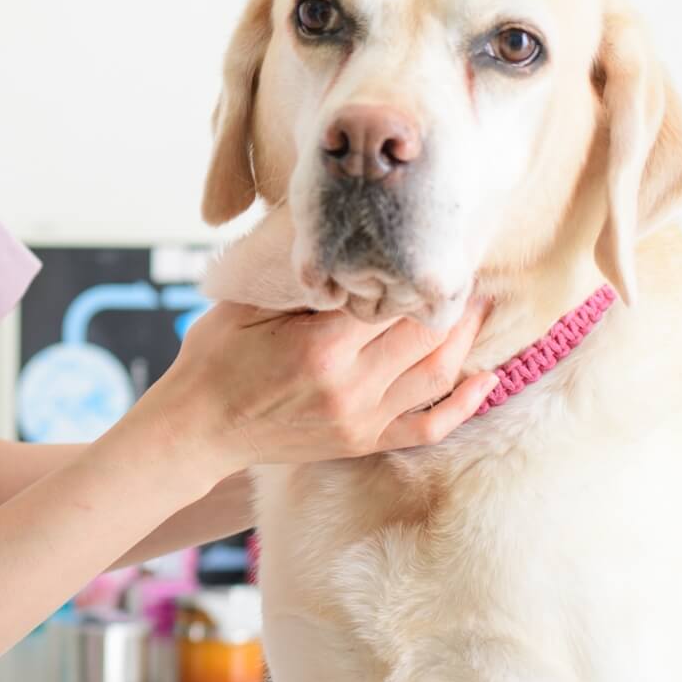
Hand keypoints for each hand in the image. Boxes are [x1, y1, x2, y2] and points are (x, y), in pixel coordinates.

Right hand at [128, 213, 496, 489]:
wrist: (196, 429)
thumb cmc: (213, 359)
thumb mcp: (245, 305)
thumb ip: (295, 279)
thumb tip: (337, 239)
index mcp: (320, 345)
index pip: (390, 300)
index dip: (416, 272)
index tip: (433, 246)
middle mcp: (350, 385)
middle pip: (423, 335)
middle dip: (453, 300)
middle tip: (468, 268)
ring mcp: (360, 419)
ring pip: (436, 376)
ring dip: (465, 340)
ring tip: (480, 307)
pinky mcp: (362, 442)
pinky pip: (428, 426)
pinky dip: (463, 404)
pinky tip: (485, 378)